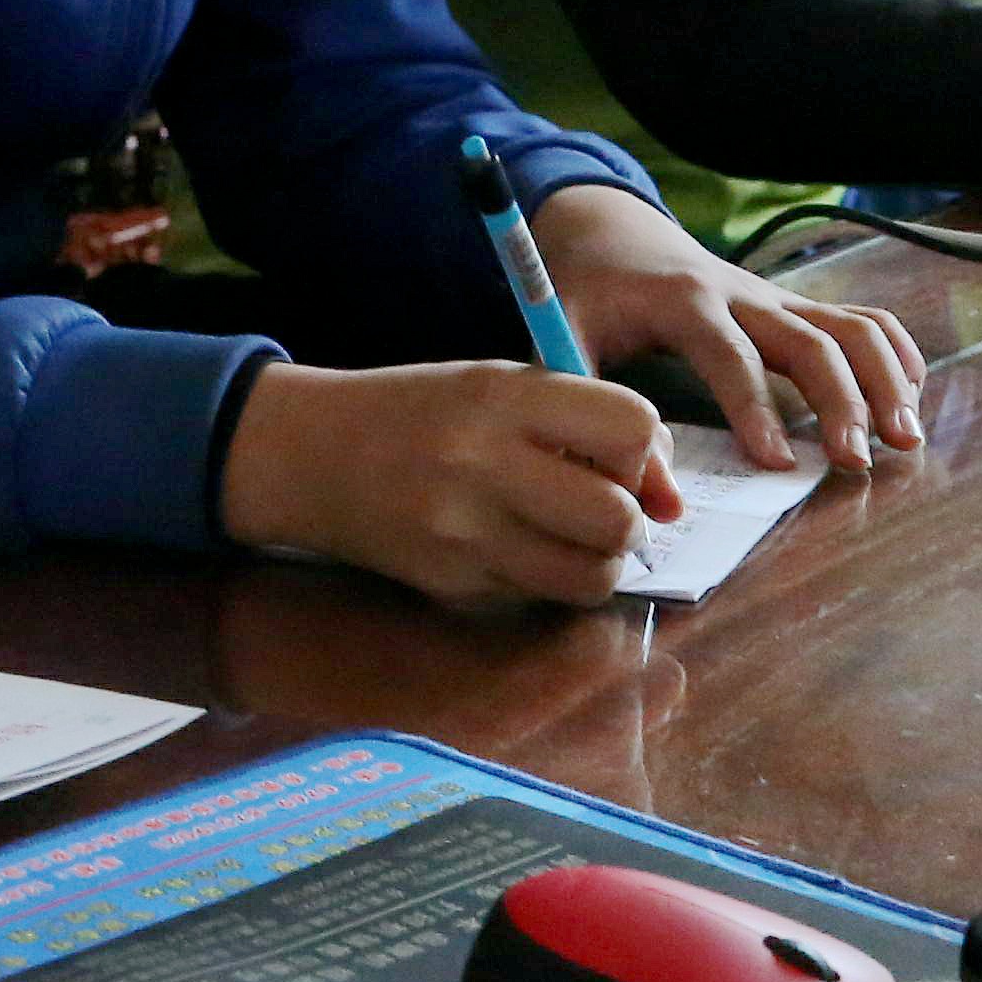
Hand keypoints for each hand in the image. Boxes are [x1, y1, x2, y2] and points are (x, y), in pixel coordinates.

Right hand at [220, 358, 667, 610]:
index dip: (645, 451)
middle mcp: (485, 464)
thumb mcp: (499, 385)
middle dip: (630, 520)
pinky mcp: (453, 586)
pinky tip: (516, 548)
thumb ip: (585, 423)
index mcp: (503, 396)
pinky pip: (541, 597)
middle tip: (605, 509)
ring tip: (569, 537)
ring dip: (599, 562)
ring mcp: (466, 534)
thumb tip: (670, 498)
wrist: (312, 453)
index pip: (630, 425)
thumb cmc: (422, 410)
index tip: (625, 458)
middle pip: (618, 517)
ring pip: (590, 576)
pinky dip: (548, 580)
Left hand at [529, 185, 926, 473]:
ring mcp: (777, 297)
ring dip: (886, 379)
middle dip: (842, 400)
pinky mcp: (795, 306)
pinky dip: (895, 354)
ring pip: (851, 325)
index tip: (779, 464)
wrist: (610, 231)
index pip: (730, 353)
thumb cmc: (588, 294)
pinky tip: (910, 400)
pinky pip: (861, 318)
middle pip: (811, 338)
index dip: (756, 407)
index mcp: (684, 301)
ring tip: (906, 441)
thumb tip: (653, 501)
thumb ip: (600, 415)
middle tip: (856, 463)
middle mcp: (743, 293)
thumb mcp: (570, 344)